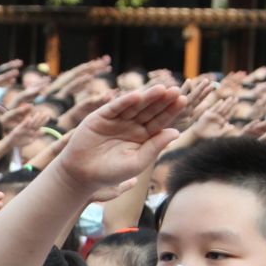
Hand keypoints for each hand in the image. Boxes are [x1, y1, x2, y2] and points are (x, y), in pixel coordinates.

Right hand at [52, 87, 182, 192]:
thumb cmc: (111, 173)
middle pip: (150, 110)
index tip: (182, 100)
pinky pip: (114, 108)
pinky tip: (137, 96)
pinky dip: (124, 102)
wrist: (82, 175)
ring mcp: (116, 120)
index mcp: (143, 137)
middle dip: (162, 101)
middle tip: (175, 90)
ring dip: (147, 97)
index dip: (170, 111)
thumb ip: (155, 147)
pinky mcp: (101, 117)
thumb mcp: (137, 162)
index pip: (160, 121)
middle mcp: (131, 125)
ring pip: (134, 106)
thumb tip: (176, 132)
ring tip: (161, 89)